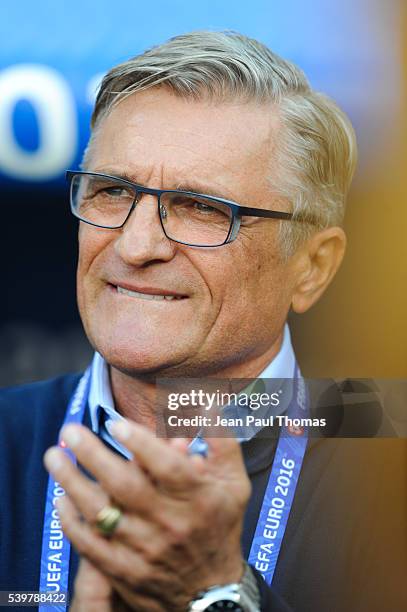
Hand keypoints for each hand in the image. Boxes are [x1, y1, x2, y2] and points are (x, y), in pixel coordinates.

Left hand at [44, 422, 250, 610]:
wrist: (212, 592)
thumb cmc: (221, 525)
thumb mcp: (234, 483)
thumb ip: (222, 442)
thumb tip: (209, 403)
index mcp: (197, 497)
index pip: (167, 467)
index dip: (141, 443)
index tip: (115, 423)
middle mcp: (170, 523)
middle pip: (126, 487)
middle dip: (94, 455)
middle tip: (70, 431)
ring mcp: (145, 549)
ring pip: (102, 514)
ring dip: (73, 482)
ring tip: (54, 456)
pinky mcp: (125, 571)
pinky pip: (91, 546)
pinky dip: (72, 522)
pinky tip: (60, 498)